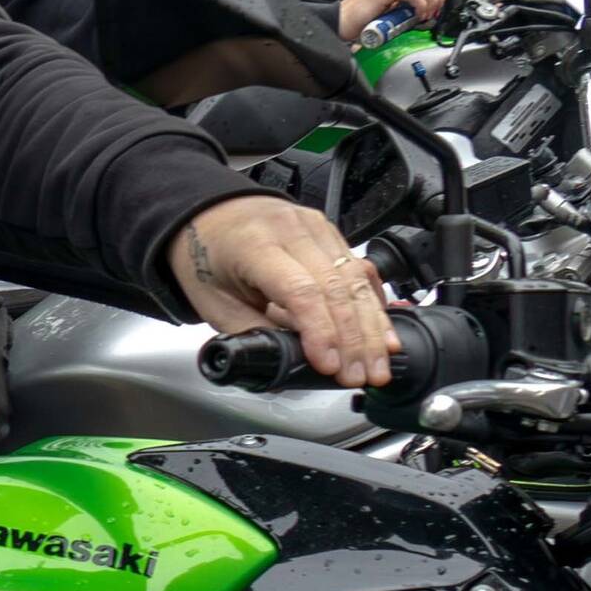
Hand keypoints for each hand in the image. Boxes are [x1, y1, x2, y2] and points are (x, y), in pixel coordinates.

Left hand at [169, 195, 394, 387]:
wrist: (209, 214)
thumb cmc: (207, 257)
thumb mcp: (214, 302)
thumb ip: (252, 332)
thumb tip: (291, 361)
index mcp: (255, 245)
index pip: (300, 291)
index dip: (321, 332)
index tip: (330, 366)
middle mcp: (293, 231)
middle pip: (336, 288)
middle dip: (353, 340)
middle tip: (360, 376)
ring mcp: (317, 229)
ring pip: (355, 281)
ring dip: (371, 328)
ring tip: (378, 365)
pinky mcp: (331, 234)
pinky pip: (359, 271)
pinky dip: (373, 305)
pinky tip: (383, 334)